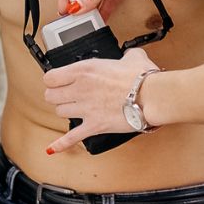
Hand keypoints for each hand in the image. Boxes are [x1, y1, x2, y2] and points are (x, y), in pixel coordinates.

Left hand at [42, 48, 159, 153]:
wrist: (152, 96)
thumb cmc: (143, 78)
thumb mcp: (133, 57)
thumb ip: (127, 55)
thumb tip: (131, 57)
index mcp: (84, 70)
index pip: (50, 77)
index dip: (54, 79)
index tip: (60, 80)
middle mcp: (80, 89)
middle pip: (51, 96)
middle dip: (57, 95)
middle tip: (66, 95)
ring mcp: (86, 109)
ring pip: (60, 113)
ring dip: (66, 111)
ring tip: (75, 108)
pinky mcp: (94, 125)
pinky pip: (71, 137)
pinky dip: (61, 143)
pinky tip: (53, 148)